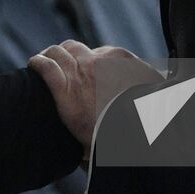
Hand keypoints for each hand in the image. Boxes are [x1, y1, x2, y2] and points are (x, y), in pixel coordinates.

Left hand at [29, 40, 160, 149]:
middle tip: (66, 68)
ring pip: (59, 52)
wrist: (126, 144)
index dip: (97, 62)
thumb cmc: (137, 127)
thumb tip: (160, 87)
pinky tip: (33, 64)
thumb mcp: (149, 105)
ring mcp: (81, 74)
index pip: (106, 53)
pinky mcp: (64, 90)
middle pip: (79, 49)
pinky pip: (46, 67)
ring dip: (53, 56)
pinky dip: (38, 63)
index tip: (95, 72)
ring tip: (47, 61)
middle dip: (71, 56)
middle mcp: (101, 63)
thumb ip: (149, 91)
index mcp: (124, 62)